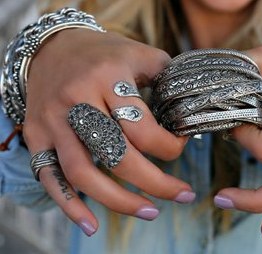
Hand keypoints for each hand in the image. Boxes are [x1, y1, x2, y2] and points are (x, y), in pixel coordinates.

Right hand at [23, 29, 194, 235]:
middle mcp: (77, 99)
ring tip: (151, 213)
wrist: (53, 46)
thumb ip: (167, 77)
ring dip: (119, 201)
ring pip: (83, 172)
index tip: (182, 145)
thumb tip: (193, 112)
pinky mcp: (36, 135)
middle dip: (156, 183)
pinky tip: (91, 225)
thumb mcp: (139, 53)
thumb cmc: (104, 53)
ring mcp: (53, 120)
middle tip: (184, 195)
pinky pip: (49, 177)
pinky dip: (69, 205)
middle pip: (117, 154)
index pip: (143, 127)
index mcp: (108, 76)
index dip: (170, 146)